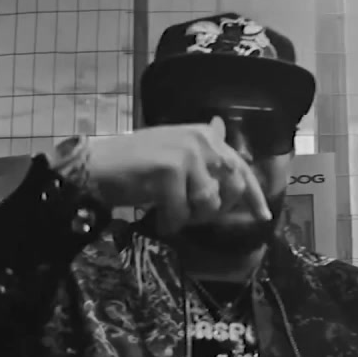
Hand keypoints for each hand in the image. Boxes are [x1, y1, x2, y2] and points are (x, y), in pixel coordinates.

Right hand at [84, 117, 271, 232]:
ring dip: (190, 218)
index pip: (241, 167)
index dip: (253, 195)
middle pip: (230, 189)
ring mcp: (186, 153)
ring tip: (170, 214)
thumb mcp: (174, 153)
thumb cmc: (134, 165)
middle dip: (215, 211)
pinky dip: (170, 222)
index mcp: (205, 135)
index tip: (264, 217)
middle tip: (190, 217)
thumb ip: (204, 154)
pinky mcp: (169, 170)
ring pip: (208, 203)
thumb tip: (230, 143)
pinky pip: (182, 211)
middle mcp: (201, 139)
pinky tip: (158, 219)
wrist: (94, 166)